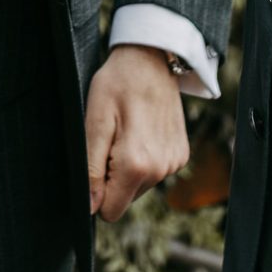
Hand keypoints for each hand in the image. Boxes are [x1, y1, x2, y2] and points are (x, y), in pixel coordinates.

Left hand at [84, 45, 191, 219]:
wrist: (151, 60)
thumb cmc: (116, 85)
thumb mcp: (95, 122)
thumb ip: (92, 168)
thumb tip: (90, 207)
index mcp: (135, 165)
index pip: (110, 210)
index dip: (96, 192)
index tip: (96, 162)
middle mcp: (160, 170)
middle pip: (125, 198)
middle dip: (112, 177)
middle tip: (111, 139)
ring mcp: (174, 163)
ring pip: (140, 186)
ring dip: (129, 166)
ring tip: (127, 131)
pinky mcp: (181, 155)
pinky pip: (155, 172)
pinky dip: (145, 158)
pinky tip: (142, 130)